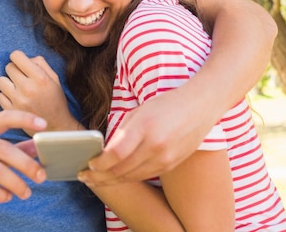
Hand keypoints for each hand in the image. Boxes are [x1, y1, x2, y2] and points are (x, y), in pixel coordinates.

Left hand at [0, 50, 81, 132]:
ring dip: (8, 82)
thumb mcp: (55, 79)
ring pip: (0, 80)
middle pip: (8, 67)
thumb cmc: (56, 100)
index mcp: (40, 78)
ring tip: (17, 88)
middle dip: (15, 70)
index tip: (21, 62)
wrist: (56, 127)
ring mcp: (17, 100)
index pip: (16, 56)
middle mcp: (28, 88)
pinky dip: (5, 95)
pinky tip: (15, 98)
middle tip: (22, 77)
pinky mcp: (10, 111)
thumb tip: (26, 58)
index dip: (18, 57)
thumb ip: (41, 64)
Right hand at [0, 110, 47, 212]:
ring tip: (26, 193)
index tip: (45, 124)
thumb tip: (37, 148)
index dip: (24, 118)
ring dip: (15, 183)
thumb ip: (10, 149)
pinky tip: (6, 197)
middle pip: (3, 149)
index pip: (3, 117)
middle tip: (41, 176)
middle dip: (26, 164)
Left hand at [78, 91, 212, 185]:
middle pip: (121, 170)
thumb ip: (121, 133)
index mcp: (144, 126)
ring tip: (96, 180)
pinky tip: (117, 176)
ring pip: (132, 177)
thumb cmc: (166, 104)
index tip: (87, 164)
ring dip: (111, 180)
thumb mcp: (139, 112)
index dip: (98, 163)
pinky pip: (145, 176)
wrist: (201, 105)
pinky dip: (128, 178)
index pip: (115, 154)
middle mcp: (156, 145)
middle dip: (99, 176)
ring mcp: (166, 157)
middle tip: (84, 177)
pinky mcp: (172, 164)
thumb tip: (104, 152)